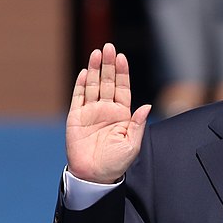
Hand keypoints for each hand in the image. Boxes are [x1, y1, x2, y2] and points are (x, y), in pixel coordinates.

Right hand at [65, 43, 151, 183]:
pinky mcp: (76, 118)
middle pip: (107, 82)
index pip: (122, 88)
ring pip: (93, 86)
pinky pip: (78, 97)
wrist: (94, 175)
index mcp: (122, 115)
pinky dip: (81, 84)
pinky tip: (85, 71)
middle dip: (108, 65)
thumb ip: (137, 124)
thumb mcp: (132, 144)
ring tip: (97, 53)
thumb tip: (147, 106)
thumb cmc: (116, 163)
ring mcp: (90, 112)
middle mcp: (106, 110)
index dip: (122, 73)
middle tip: (109, 47)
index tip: (122, 57)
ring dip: (94, 69)